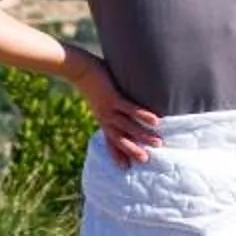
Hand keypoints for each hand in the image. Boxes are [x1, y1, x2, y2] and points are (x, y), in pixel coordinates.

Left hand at [64, 48, 159, 166]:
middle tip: (145, 160)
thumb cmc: (91, 79)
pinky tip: (155, 121)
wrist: (77, 69)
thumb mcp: (99, 96)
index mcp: (102, 118)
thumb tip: (121, 103)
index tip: (125, 167)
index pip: (110, 140)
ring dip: (143, 135)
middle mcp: (105, 117)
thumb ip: (110, 103)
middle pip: (119, 138)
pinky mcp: (113, 97)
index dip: (117, 154)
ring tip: (158, 143)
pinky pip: (130, 109)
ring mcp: (109, 108)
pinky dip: (142, 116)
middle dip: (132, 150)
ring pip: (127, 126)